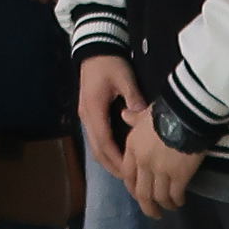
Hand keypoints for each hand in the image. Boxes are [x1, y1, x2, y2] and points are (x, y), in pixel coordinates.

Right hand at [77, 52, 139, 179]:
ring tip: (125, 173)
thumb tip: (143, 120)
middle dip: (112, 166)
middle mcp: (86, 117)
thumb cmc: (110, 63)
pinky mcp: (89, 114)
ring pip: (95, 146)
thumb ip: (133, 99)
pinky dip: (106, 151)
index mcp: (94, 110)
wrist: (94, 48)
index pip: (104, 142)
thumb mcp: (125, 78)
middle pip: (97, 149)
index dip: (116, 158)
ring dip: (108, 160)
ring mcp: (85, 116)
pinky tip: (118, 156)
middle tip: (130, 180)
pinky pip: (96, 138)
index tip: (130, 171)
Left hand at [121, 114, 205, 218]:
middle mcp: (143, 163)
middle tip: (153, 212)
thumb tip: (124, 114)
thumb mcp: (145, 113)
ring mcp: (160, 171)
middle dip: (146, 205)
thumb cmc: (165, 110)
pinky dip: (177, 201)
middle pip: (141, 192)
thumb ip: (134, 118)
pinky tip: (181, 201)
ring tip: (170, 209)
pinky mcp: (179, 176)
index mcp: (132, 148)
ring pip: (158, 196)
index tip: (138, 194)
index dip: (132, 187)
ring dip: (163, 206)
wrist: (187, 112)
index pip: (127, 174)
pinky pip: (175, 194)